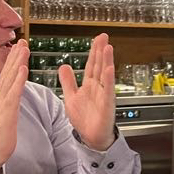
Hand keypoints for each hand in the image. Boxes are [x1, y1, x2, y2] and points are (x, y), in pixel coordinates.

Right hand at [0, 40, 28, 173]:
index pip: (8, 76)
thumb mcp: (7, 116)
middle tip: (22, 40)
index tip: (20, 47)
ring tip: (23, 48)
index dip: (14, 60)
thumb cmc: (0, 136)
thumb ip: (10, 103)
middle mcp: (0, 98)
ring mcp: (2, 104)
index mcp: (1, 99)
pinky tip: (23, 68)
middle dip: (15, 56)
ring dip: (17, 62)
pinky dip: (19, 80)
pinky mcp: (6, 112)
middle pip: (8, 73)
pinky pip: (13, 93)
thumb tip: (15, 94)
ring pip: (10, 79)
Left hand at [59, 34, 115, 150]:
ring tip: (107, 47)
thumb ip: (68, 81)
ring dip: (106, 60)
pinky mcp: (107, 104)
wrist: (91, 137)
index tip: (96, 39)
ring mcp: (104, 94)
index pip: (91, 64)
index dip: (93, 51)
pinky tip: (109, 68)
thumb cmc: (84, 119)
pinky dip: (109, 79)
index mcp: (89, 85)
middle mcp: (98, 87)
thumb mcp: (71, 97)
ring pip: (105, 74)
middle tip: (104, 36)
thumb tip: (64, 66)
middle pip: (99, 65)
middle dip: (101, 50)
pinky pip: (108, 89)